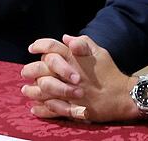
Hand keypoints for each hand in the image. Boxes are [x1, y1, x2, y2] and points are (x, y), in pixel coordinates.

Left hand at [20, 34, 138, 122]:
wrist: (123, 95)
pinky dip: (42, 109)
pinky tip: (35, 108)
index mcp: (74, 58)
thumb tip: (65, 38)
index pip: (52, 47)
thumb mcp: (99, 52)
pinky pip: (52, 109)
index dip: (39, 45)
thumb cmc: (110, 72)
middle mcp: (69, 74)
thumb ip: (83, 43)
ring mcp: (69, 92)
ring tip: (26, 90)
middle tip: (24, 72)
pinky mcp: (72, 108)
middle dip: (30, 70)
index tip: (31, 48)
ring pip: (44, 90)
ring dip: (32, 90)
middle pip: (43, 69)